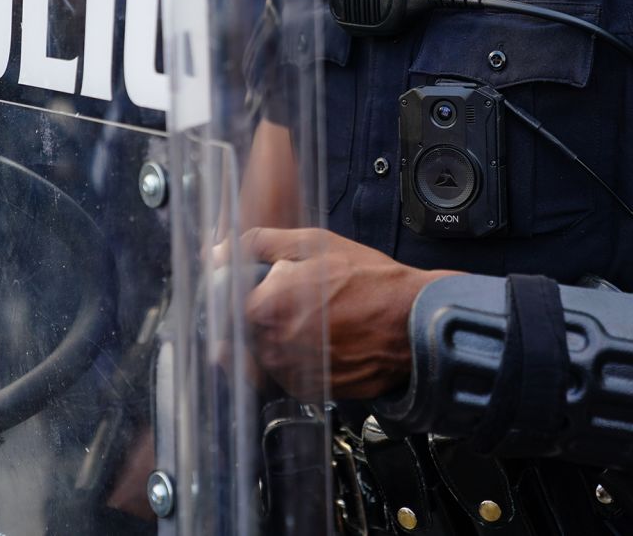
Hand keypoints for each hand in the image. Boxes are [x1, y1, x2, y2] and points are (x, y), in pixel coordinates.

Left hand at [239, 227, 455, 399]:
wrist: (413, 322)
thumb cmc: (371, 282)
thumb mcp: (315, 243)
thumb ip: (260, 244)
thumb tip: (220, 251)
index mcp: (266, 307)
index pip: (225, 303)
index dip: (243, 290)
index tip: (258, 285)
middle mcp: (273, 346)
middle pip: (241, 330)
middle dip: (260, 314)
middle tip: (297, 299)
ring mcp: (290, 372)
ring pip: (262, 353)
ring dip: (276, 337)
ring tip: (315, 318)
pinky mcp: (308, 390)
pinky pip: (284, 373)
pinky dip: (295, 357)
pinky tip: (323, 339)